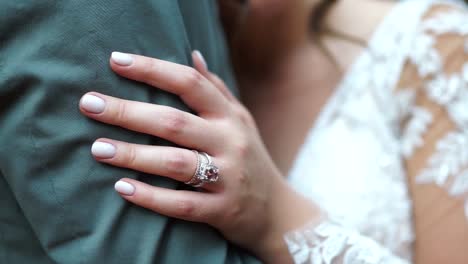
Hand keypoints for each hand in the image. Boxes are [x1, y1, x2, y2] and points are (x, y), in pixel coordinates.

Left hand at [79, 51, 318, 262]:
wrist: (277, 210)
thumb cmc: (249, 158)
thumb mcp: (240, 120)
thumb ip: (217, 89)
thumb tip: (192, 56)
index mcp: (230, 117)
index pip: (190, 83)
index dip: (153, 69)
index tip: (115, 61)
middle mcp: (230, 142)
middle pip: (174, 122)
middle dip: (129, 112)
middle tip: (90, 105)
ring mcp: (226, 177)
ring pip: (175, 163)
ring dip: (133, 154)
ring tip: (98, 148)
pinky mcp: (221, 210)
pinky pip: (182, 205)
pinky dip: (151, 197)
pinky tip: (122, 188)